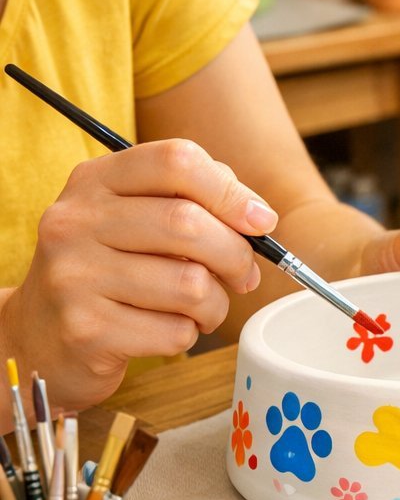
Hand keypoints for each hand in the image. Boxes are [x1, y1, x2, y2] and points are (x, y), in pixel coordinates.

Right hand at [1, 140, 275, 409]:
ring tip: (202, 308)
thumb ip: (188, 200)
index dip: (230, 192)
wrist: (37, 337)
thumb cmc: (106, 271)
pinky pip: (174, 332)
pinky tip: (168, 329)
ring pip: (189, 284)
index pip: (175, 162)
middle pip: (187, 223)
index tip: (260, 221)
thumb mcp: (131, 219)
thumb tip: (255, 214)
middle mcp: (75, 222)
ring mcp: (74, 277)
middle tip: (243, 275)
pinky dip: (188, 334)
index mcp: (93, 181)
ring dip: (215, 303)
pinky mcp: (86, 331)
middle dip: (235, 255)